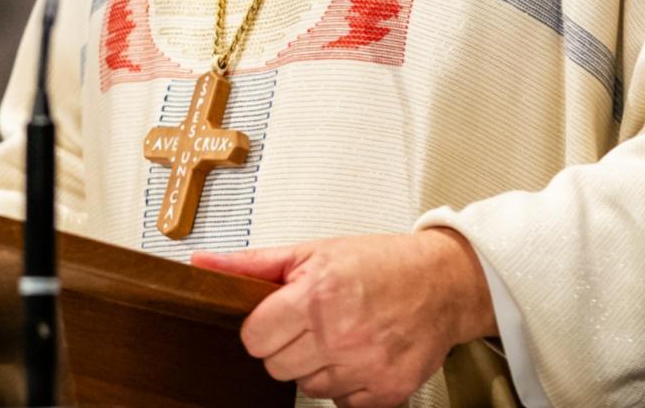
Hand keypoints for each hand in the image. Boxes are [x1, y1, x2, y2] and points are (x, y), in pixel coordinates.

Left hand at [191, 228, 495, 406]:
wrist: (442, 283)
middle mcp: (339, 335)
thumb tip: (202, 264)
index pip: (254, 339)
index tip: (278, 316)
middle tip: (312, 322)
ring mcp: (364, 368)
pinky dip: (345, 383)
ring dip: (317, 365)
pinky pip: (340, 403)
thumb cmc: (380, 263)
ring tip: (341, 335)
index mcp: (317, 295)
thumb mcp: (313, 252)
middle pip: (276, 366)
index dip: (262, 327)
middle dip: (288, 345)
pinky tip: (359, 354)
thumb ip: (252, 264)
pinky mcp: (385, 392)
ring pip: (306, 387)